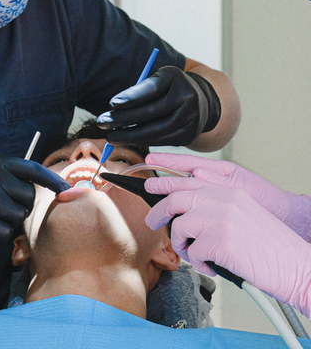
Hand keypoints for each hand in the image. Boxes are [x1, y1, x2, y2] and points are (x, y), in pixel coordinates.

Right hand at [0, 152, 70, 250]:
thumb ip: (5, 175)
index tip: (67, 190)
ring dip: (7, 222)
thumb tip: (40, 187)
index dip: (52, 180)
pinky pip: (4, 233)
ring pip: (18, 216)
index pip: (32, 168)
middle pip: (28, 196)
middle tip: (0, 209)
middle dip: (21, 207)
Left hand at [97, 66, 220, 145]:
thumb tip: (115, 107)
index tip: (112, 104)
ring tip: (111, 137)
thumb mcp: (158, 79)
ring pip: (155, 131)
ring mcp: (191, 118)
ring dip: (129, 136)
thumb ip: (140, 89)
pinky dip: (142, 142)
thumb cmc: (169, 87)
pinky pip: (161, 141)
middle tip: (102, 123)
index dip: (131, 97)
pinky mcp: (189, 135)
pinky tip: (127, 140)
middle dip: (123, 120)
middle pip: (151, 112)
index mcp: (175, 77)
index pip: (151, 89)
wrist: (202, 101)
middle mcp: (187, 97)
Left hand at [144, 176, 310, 317]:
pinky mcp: (219, 241)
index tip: (150, 186)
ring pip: (180, 227)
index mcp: (228, 190)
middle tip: (151, 222)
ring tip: (197, 256)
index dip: (164, 183)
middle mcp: (222, 199)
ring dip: (182, 245)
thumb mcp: (242, 214)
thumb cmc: (270, 248)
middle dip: (158, 212)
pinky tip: (215, 267)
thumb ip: (214, 206)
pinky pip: (193, 252)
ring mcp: (220, 218)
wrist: (297, 266)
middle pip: (175, 199)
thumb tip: (183, 213)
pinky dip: (199, 264)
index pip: (187, 180)